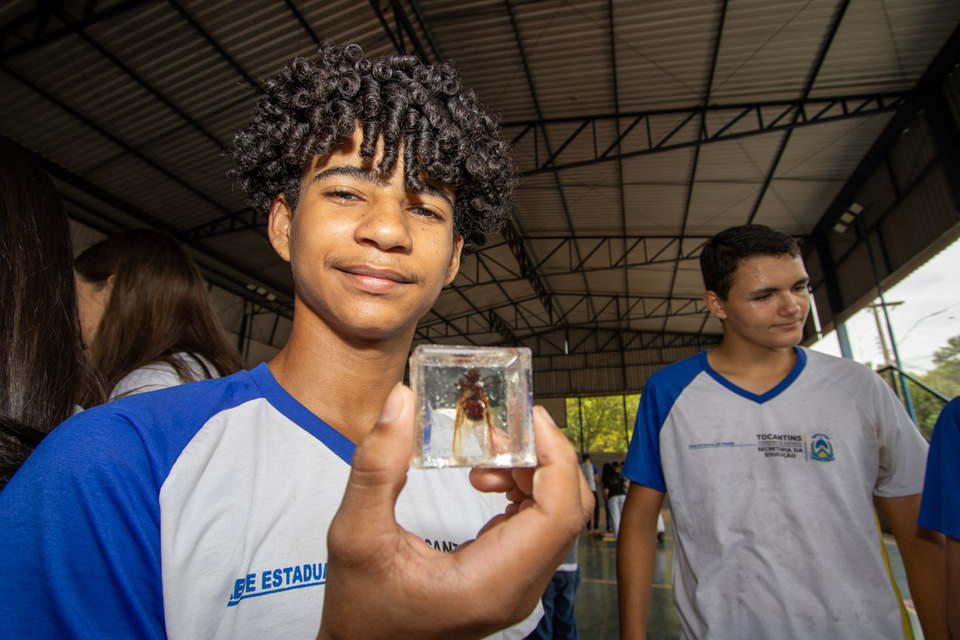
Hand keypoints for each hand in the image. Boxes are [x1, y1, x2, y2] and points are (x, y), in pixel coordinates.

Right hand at [318, 383, 591, 639]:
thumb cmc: (360, 605)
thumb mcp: (355, 534)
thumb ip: (377, 468)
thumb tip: (400, 402)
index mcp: (491, 583)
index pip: (558, 514)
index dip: (556, 458)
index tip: (530, 417)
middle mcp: (517, 588)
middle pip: (567, 511)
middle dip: (545, 457)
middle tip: (505, 424)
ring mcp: (518, 585)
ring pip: (558, 515)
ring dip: (532, 470)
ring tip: (486, 451)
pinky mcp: (510, 576)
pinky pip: (539, 524)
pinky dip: (523, 489)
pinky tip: (486, 477)